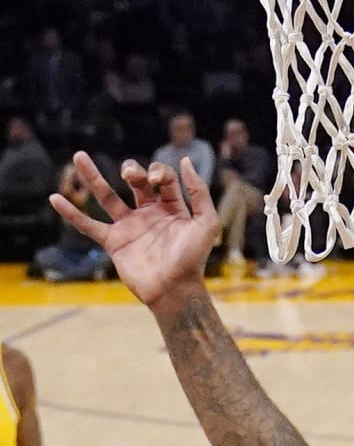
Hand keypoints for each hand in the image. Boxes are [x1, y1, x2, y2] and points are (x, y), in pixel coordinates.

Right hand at [47, 152, 219, 309]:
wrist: (175, 291)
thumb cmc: (193, 259)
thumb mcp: (206, 223)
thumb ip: (199, 193)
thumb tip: (183, 160)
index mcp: (171, 208)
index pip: (162, 179)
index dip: (159, 172)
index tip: (157, 181)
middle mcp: (149, 214)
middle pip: (135, 181)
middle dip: (133, 170)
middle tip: (131, 175)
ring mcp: (129, 227)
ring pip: (107, 196)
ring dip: (93, 176)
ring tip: (79, 155)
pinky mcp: (114, 243)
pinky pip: (88, 225)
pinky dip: (71, 214)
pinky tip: (55, 198)